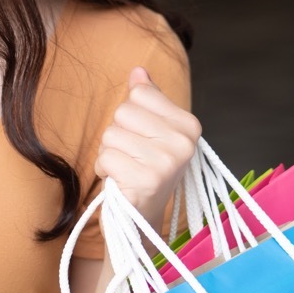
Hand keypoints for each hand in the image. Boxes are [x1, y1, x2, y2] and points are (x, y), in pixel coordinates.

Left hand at [94, 67, 200, 230]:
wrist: (142, 221)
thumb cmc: (144, 170)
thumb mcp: (150, 132)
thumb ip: (147, 100)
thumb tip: (138, 71)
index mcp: (188, 125)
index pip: (140, 93)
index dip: (130, 115)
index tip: (142, 138)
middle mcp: (184, 143)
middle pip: (123, 112)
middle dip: (117, 134)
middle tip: (131, 158)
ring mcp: (167, 162)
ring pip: (111, 134)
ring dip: (108, 154)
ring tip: (125, 170)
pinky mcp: (147, 180)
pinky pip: (106, 157)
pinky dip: (104, 169)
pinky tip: (119, 181)